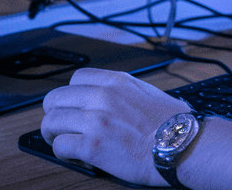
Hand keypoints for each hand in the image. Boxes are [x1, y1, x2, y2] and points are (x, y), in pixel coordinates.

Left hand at [41, 68, 183, 185]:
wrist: (180, 143)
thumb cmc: (170, 121)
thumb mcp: (146, 91)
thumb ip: (122, 90)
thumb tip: (108, 97)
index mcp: (116, 81)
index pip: (76, 78)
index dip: (70, 94)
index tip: (72, 106)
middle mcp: (103, 96)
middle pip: (56, 98)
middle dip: (54, 113)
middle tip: (60, 126)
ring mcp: (96, 120)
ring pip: (51, 122)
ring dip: (54, 134)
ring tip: (62, 141)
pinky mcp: (92, 146)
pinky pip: (60, 146)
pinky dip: (63, 152)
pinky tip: (75, 154)